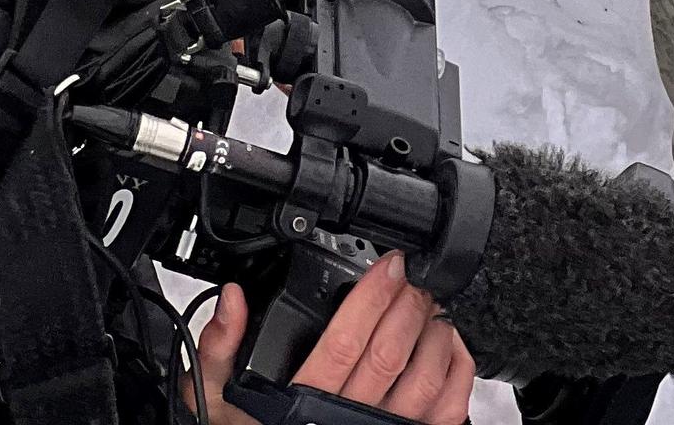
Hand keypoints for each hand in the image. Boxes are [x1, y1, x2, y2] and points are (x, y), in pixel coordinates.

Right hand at [194, 253, 474, 424]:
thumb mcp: (216, 399)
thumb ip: (221, 348)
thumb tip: (233, 299)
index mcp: (302, 404)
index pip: (345, 342)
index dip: (372, 298)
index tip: (388, 265)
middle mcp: (348, 422)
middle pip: (391, 354)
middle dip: (408, 303)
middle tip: (411, 276)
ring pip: (425, 380)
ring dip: (434, 332)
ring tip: (429, 303)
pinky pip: (448, 411)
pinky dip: (457, 372)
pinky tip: (448, 345)